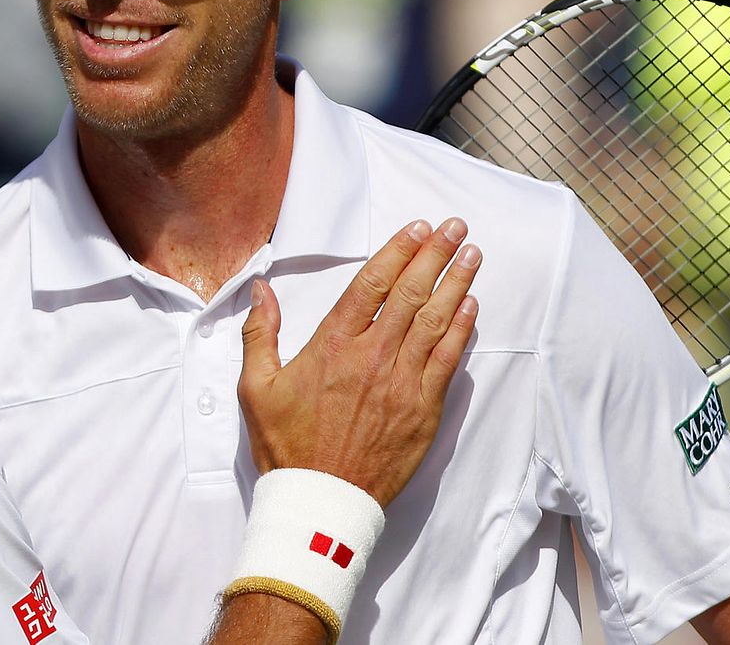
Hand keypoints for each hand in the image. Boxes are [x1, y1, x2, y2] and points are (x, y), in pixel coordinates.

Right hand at [238, 218, 480, 505]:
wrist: (322, 501)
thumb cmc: (287, 447)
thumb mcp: (256, 388)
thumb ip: (260, 334)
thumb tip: (261, 289)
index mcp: (333, 346)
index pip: (372, 284)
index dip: (399, 251)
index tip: (418, 227)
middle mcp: (372, 356)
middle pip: (411, 293)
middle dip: (436, 255)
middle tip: (455, 227)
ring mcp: (402, 383)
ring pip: (435, 321)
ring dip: (457, 282)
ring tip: (472, 254)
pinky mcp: (423, 410)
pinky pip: (447, 360)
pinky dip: (461, 329)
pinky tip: (471, 305)